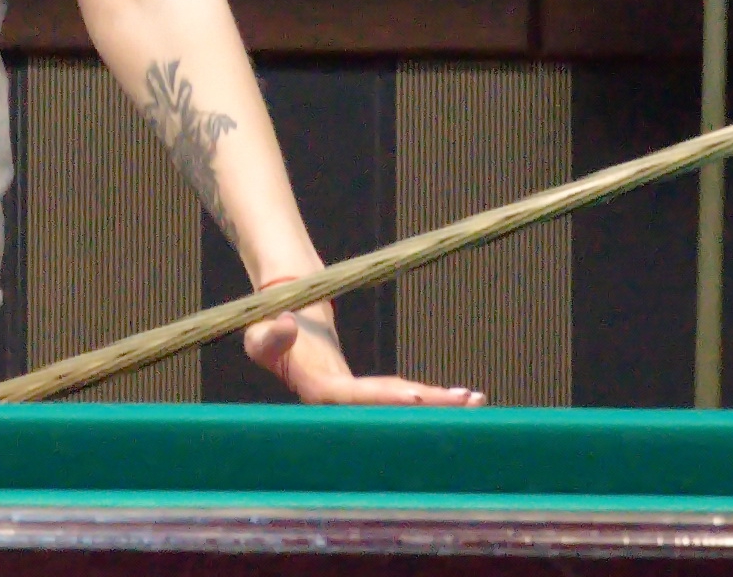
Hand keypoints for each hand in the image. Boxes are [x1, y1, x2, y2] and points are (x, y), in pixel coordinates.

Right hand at [242, 300, 485, 407]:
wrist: (283, 330)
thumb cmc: (268, 332)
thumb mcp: (257, 332)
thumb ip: (268, 335)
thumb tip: (286, 324)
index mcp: (318, 391)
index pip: (355, 397)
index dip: (384, 399)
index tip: (413, 398)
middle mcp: (344, 404)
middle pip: (389, 407)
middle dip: (428, 406)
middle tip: (466, 401)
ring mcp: (359, 402)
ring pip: (403, 406)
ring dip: (439, 404)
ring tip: (476, 400)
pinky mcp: (369, 395)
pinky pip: (404, 397)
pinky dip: (432, 397)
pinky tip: (461, 398)